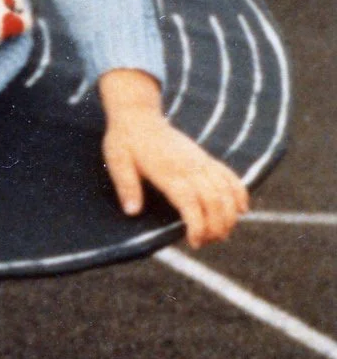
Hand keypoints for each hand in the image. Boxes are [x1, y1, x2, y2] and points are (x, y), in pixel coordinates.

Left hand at [99, 70, 247, 244]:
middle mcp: (190, 168)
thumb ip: (126, 186)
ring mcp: (201, 162)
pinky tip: (241, 209)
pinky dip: (239, 192)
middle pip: (214, 201)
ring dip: (229, 215)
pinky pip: (229, 175)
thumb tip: (132, 212)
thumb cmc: (124, 140)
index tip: (195, 242)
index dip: (198, 226)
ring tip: (222, 234)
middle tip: (207, 243)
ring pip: (226, 191)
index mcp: (168, 172)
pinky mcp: (205, 157)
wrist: (138, 115)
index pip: (190, 204)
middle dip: (216, 227)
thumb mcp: (117, 161)